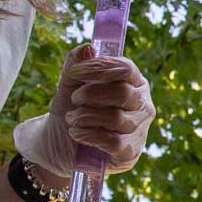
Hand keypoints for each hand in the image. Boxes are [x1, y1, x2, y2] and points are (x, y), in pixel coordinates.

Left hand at [13, 43, 154, 175]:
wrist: (59, 142)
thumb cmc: (71, 108)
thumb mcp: (69, 84)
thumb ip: (77, 64)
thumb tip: (88, 49)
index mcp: (133, 81)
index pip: (126, 69)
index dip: (100, 68)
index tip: (76, 73)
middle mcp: (142, 104)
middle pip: (123, 93)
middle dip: (91, 95)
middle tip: (75, 99)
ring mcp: (139, 129)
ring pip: (117, 118)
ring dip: (86, 117)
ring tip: (72, 119)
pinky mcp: (130, 152)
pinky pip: (114, 142)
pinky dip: (90, 135)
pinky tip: (77, 133)